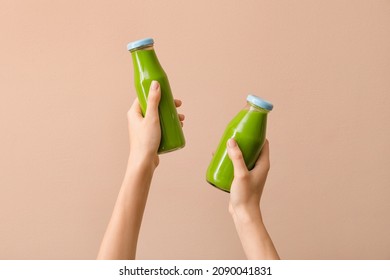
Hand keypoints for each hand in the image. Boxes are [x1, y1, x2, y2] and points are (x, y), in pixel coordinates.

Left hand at [127, 80, 183, 167]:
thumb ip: (153, 100)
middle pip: (154, 107)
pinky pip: (160, 127)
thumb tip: (155, 84)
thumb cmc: (145, 140)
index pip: (145, 97)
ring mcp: (144, 128)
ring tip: (182, 119)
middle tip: (178, 106)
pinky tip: (178, 127)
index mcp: (134, 112)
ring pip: (159, 117)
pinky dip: (169, 125)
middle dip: (168, 106)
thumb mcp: (152, 117)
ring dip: (171, 116)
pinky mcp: (150, 136)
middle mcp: (138, 119)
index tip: (169, 93)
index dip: (158, 93)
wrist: (144, 162)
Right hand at [227, 139, 278, 259]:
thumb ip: (237, 158)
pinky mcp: (242, 179)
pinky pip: (236, 165)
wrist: (243, 214)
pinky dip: (229, 160)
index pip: (263, 143)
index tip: (246, 127)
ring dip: (234, 150)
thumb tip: (231, 140)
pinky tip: (219, 159)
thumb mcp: (241, 174)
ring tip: (222, 146)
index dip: (256, 133)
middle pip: (251, 148)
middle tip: (230, 135)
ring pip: (243, 156)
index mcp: (263, 163)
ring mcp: (250, 173)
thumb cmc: (246, 196)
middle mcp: (258, 167)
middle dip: (242, 141)